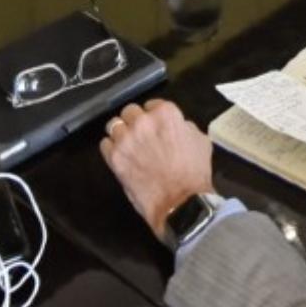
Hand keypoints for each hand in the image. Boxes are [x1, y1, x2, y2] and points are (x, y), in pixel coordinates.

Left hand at [100, 100, 215, 235]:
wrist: (181, 202)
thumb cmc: (194, 172)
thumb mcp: (200, 141)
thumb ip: (184, 127)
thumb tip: (177, 126)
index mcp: (165, 113)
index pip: (152, 104)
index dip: (154, 116)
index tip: (156, 126)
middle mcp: (142, 121)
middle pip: (130, 111)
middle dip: (135, 122)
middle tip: (141, 136)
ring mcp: (126, 138)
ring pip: (113, 125)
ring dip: (121, 134)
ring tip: (128, 146)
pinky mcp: (114, 157)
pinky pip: (105, 144)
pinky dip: (111, 149)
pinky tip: (121, 157)